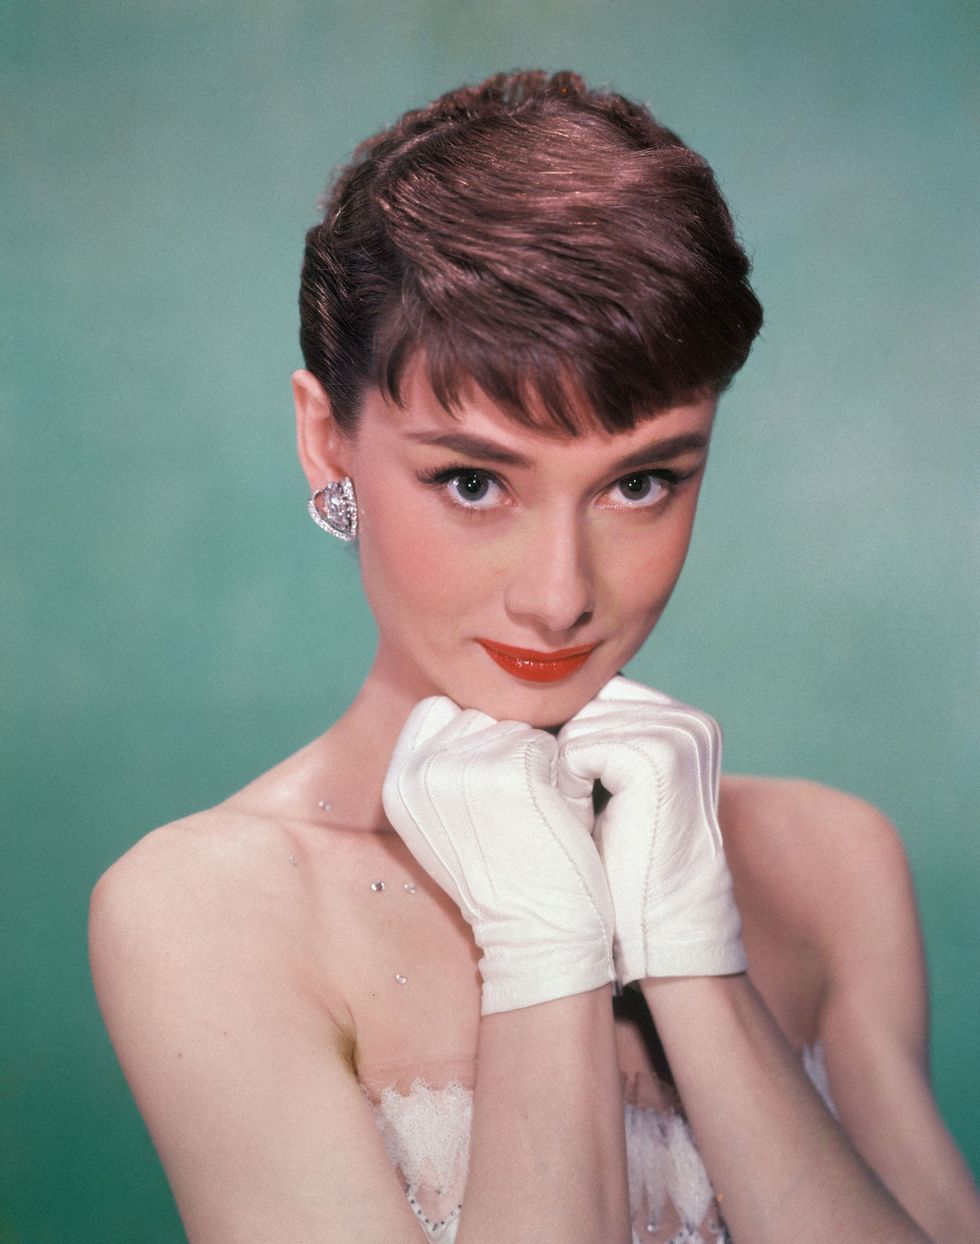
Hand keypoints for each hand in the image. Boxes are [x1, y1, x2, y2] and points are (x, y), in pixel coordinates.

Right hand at [382, 697, 615, 1014]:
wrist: (535, 933)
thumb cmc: (503, 873)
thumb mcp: (444, 821)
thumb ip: (439, 766)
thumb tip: (464, 711)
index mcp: (397, 782)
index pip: (436, 710)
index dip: (472, 737)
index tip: (488, 787)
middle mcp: (420, 771)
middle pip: (479, 713)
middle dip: (506, 746)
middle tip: (514, 808)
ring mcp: (464, 768)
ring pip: (515, 725)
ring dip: (536, 759)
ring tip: (532, 813)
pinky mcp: (510, 769)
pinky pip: (547, 742)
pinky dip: (560, 773)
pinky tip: (553, 814)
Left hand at [557, 675, 745, 984]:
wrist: (659, 922)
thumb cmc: (624, 858)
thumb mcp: (612, 782)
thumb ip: (596, 732)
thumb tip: (533, 696)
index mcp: (682, 719)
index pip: (594, 693)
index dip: (567, 736)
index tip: (575, 785)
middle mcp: (687, 719)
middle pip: (583, 703)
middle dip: (564, 750)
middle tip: (582, 806)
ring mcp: (677, 734)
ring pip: (575, 725)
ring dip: (564, 773)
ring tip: (587, 817)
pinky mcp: (657, 756)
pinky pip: (577, 751)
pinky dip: (569, 788)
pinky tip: (588, 821)